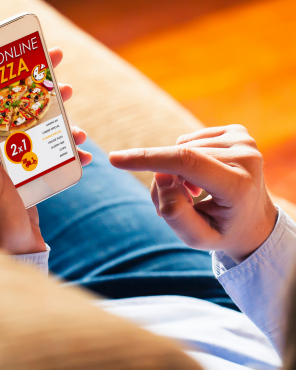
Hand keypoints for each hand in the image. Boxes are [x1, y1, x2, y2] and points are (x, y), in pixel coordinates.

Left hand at [0, 48, 92, 253]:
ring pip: (44, 134)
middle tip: (66, 80)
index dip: (16, 76)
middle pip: (25, 112)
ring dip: (63, 126)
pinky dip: (72, 156)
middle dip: (45, 95)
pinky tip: (86, 157)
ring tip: (80, 128)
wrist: (9, 253)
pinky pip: (55, 161)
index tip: (36, 57)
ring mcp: (16, 167)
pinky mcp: (33, 183)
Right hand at [109, 125, 277, 262]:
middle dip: (164, 180)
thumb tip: (161, 176)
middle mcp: (247, 157)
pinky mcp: (238, 132)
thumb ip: (174, 212)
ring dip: (176, 171)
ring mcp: (244, 141)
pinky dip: (186, 159)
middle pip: (178, 158)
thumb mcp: (196, 238)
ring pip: (181, 148)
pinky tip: (203, 176)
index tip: (115, 159)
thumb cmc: (222, 231)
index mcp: (239, 186)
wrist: (254, 220)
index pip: (186, 163)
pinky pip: (189, 140)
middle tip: (182, 203)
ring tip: (194, 192)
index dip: (148, 159)